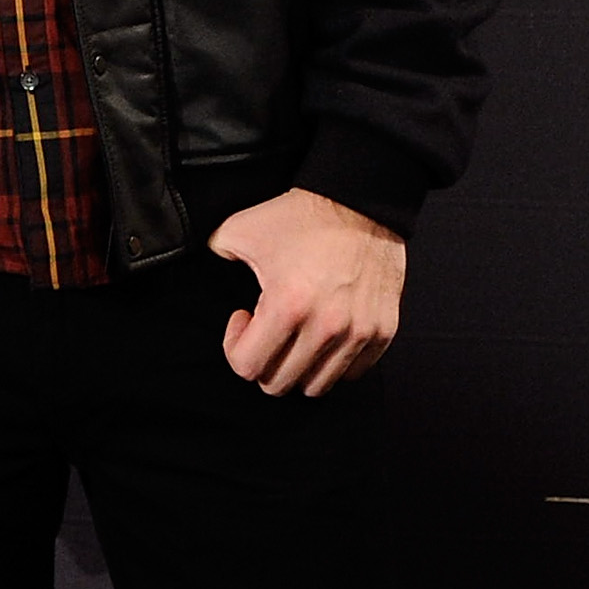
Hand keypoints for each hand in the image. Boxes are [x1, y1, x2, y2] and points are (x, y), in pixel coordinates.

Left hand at [206, 187, 404, 397]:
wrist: (361, 202)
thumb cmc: (301, 217)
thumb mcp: (241, 228)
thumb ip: (216, 256)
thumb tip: (206, 271)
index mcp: (287, 305)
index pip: (248, 367)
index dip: (235, 347)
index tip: (243, 319)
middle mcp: (326, 327)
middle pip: (280, 383)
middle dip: (264, 361)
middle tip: (266, 330)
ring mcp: (358, 333)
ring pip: (316, 386)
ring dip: (298, 366)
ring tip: (295, 334)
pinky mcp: (382, 332)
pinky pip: (351, 372)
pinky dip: (333, 362)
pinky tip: (323, 333)